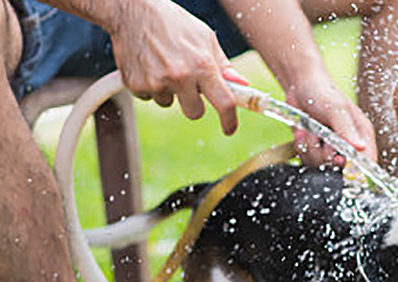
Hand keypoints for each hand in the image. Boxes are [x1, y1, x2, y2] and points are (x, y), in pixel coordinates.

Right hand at [106, 0, 241, 134]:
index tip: (230, 129)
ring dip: (170, 91)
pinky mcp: (135, 85)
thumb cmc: (174, 24)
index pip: (224, 102)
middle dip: (194, 103)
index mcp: (202, 66)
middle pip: (195, 112)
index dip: (229, 121)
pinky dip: (151, 86)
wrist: (133, 11)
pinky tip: (149, 65)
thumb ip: (223, 66)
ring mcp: (156, 82)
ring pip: (170, 104)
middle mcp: (180, 77)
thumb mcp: (206, 39)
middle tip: (189, 84)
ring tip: (164, 65)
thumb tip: (240, 85)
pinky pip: (149, 98)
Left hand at [285, 80, 376, 166]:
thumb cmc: (322, 92)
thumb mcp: (337, 109)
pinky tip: (302, 132)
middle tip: (320, 134)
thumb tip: (360, 148)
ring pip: (320, 166)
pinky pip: (307, 161)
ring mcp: (331, 150)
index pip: (366, 163)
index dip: (354, 168)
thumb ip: (347, 130)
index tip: (338, 159)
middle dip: (325, 153)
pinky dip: (301, 147)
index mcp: (362, 136)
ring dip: (310, 147)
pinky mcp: (316, 151)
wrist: (299, 86)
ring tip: (310, 129)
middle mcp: (349, 146)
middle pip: (340, 169)